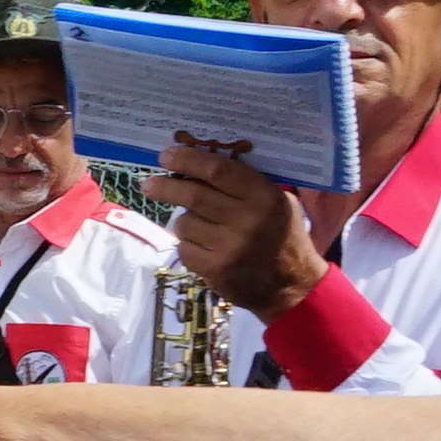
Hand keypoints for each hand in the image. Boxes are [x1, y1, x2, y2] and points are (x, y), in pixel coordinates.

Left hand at [148, 137, 326, 317]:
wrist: (291, 285)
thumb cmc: (281, 235)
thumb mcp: (277, 201)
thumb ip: (245, 183)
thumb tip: (197, 162)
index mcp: (264, 196)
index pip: (218, 171)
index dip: (188, 160)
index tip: (166, 155)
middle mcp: (248, 220)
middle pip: (193, 196)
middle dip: (165, 187)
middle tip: (148, 184)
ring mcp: (230, 247)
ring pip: (184, 223)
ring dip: (183, 220)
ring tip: (198, 224)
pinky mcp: (216, 269)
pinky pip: (184, 247)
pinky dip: (187, 243)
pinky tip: (203, 246)